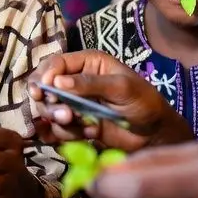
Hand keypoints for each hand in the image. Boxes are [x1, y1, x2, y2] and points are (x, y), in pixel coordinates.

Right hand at [29, 50, 192, 151]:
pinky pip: (57, 129)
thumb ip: (90, 84)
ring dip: (59, 120)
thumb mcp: (121, 87)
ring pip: (47, 110)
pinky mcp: (75, 124)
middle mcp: (75, 81)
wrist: (154, 133)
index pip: (55, 63)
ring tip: (81, 125)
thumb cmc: (144, 102)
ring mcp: (74, 104)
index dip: (44, 76)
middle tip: (65, 115)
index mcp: (87, 63)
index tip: (42, 91)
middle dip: (49, 103)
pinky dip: (68, 134)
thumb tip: (57, 82)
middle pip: (43, 87)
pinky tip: (90, 134)